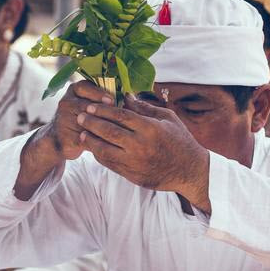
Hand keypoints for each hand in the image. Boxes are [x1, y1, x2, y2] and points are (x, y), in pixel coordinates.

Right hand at [43, 81, 114, 160]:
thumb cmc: (83, 118)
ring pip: (84, 122)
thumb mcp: (90, 104)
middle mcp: (66, 102)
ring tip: (115, 129)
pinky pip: (83, 138)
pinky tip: (108, 143)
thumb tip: (131, 97)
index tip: (111, 99)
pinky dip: (95, 141)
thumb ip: (106, 99)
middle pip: (85, 104)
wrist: (60, 140)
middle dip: (101, 110)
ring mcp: (63, 120)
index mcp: (74, 91)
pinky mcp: (65, 137)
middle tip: (116, 115)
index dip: (98, 93)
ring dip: (99, 125)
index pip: (84, 86)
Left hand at [77, 94, 209, 210]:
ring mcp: (135, 162)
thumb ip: (144, 108)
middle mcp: (141, 145)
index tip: (91, 105)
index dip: (103, 110)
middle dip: (92, 123)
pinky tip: (94, 147)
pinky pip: (110, 164)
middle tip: (80, 116)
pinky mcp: (132, 175)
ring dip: (91, 140)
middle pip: (109, 132)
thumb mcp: (167, 118)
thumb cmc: (179, 139)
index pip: (120, 116)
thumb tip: (125, 95)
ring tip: (82, 133)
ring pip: (105, 150)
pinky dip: (99, 155)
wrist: (189, 170)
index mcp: (150, 128)